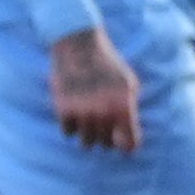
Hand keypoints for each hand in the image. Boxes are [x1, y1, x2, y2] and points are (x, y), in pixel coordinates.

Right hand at [47, 26, 143, 154]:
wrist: (80, 47)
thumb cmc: (108, 64)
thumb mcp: (129, 83)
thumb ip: (130, 108)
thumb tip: (128, 135)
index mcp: (124, 106)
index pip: (130, 143)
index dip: (127, 147)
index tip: (124, 147)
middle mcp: (104, 113)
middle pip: (106, 145)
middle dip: (107, 139)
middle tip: (104, 131)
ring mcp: (83, 112)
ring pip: (86, 143)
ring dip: (88, 135)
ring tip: (89, 124)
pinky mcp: (63, 110)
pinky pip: (68, 132)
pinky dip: (70, 127)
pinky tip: (74, 116)